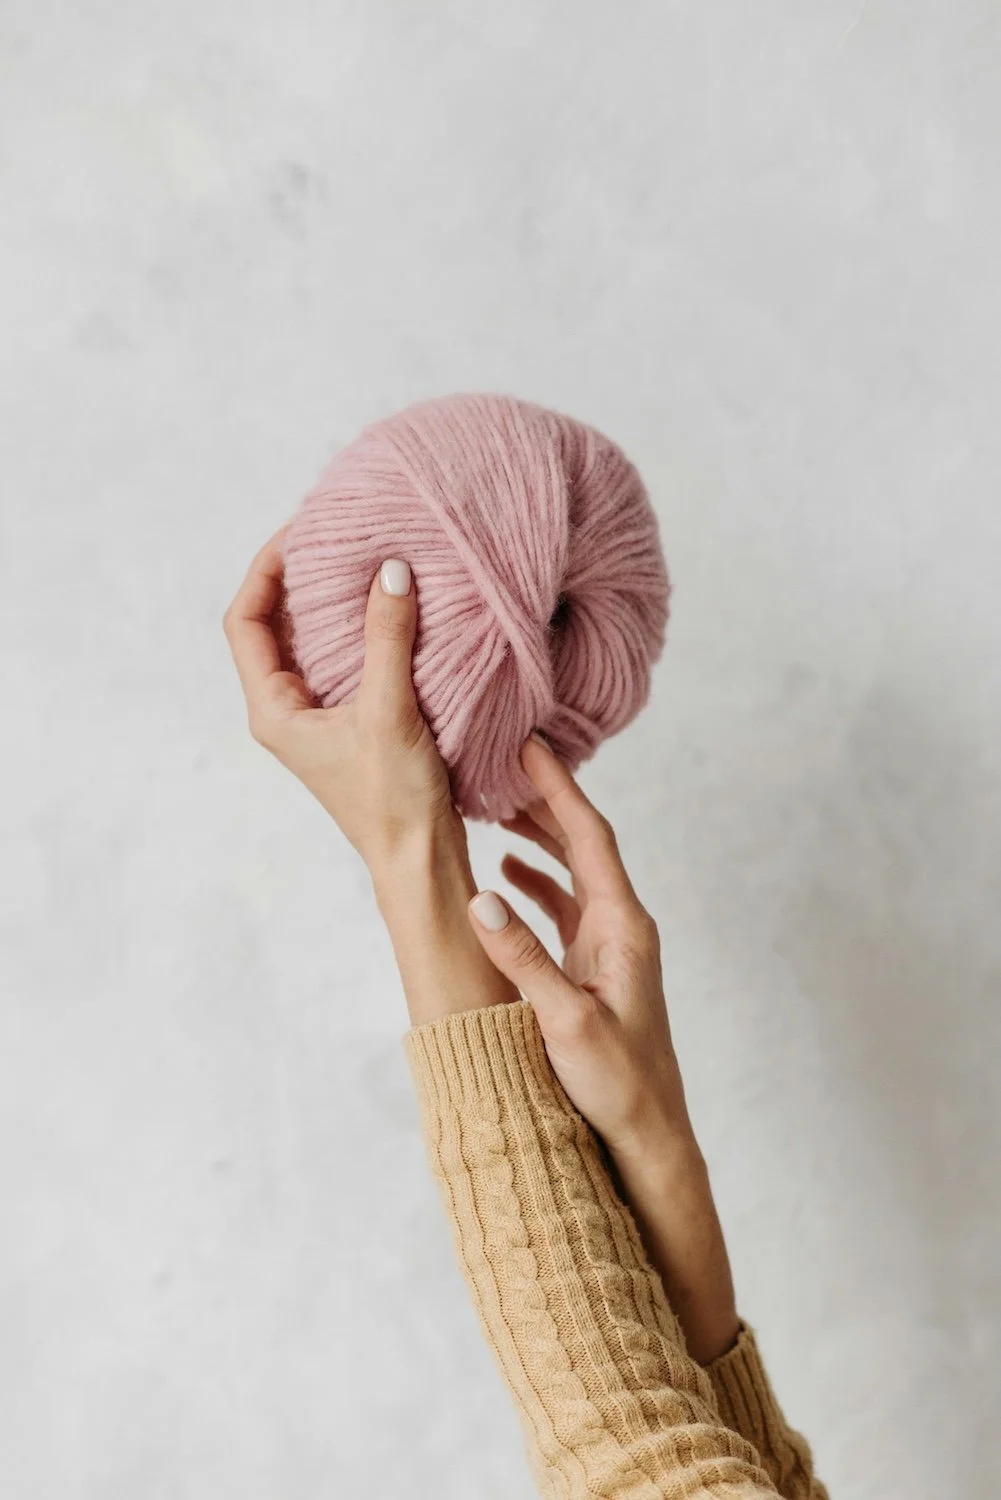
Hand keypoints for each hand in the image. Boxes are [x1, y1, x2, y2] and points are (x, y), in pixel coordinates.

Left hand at [223, 533, 455, 869]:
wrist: (421, 860)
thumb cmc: (394, 800)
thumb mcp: (389, 712)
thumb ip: (387, 639)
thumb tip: (390, 569)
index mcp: (272, 709)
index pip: (244, 621)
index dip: (264, 570)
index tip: (300, 531)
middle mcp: (286, 710)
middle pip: (273, 624)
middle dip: (299, 575)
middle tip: (335, 532)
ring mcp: (318, 717)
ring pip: (311, 641)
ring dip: (332, 600)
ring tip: (364, 557)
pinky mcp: (352, 722)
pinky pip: (345, 659)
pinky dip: (361, 627)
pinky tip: (392, 606)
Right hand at [468, 736, 739, 1361]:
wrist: (648, 1133)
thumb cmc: (618, 1082)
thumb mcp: (565, 1022)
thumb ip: (525, 960)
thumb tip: (483, 901)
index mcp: (623, 926)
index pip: (589, 838)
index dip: (559, 789)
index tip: (531, 745)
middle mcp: (620, 926)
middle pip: (581, 844)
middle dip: (543, 801)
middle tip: (502, 764)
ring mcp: (608, 946)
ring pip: (571, 873)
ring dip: (537, 838)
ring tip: (494, 807)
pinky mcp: (593, 969)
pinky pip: (563, 908)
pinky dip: (535, 883)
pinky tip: (506, 876)